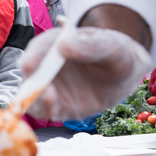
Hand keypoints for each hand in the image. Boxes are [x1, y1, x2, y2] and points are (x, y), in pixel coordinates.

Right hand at [21, 27, 151, 119]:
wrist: (125, 76)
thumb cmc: (116, 54)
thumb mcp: (110, 46)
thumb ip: (90, 45)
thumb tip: (65, 45)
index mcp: (56, 44)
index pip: (38, 48)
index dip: (32, 56)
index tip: (29, 65)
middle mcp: (47, 65)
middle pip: (29, 73)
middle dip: (30, 80)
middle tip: (39, 86)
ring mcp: (51, 86)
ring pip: (32, 93)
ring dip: (34, 98)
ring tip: (49, 98)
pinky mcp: (57, 106)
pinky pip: (44, 110)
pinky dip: (44, 111)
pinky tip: (53, 110)